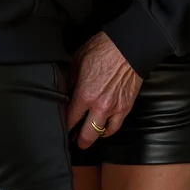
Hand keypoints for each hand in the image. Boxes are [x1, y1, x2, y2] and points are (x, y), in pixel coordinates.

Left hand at [67, 31, 142, 148]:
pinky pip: (115, 127)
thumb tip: (64, 90)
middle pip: (86, 135)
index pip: (70, 119)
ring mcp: (114, 109)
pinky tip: (102, 129)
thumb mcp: (77, 60)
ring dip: (92, 137)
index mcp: (84, 94)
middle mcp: (99, 106)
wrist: (128, 47)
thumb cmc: (103, 49)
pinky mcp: (125, 108)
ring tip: (86, 137)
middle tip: (72, 141)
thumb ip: (69, 78)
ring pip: (101, 134)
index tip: (61, 127)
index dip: (64, 125)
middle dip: (77, 140)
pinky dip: (107, 130)